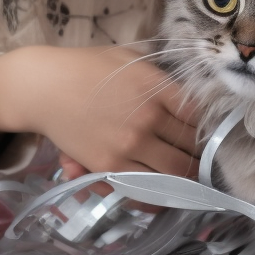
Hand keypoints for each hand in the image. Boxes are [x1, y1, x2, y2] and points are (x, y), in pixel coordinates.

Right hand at [0, 44, 200, 177]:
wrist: (45, 87)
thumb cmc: (87, 66)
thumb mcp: (129, 59)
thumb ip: (158, 75)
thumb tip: (186, 92)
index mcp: (155, 87)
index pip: (198, 115)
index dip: (208, 127)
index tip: (209, 133)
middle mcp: (147, 117)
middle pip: (191, 147)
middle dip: (201, 157)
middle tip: (205, 161)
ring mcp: (129, 145)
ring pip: (175, 173)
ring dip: (187, 179)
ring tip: (191, 179)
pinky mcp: (109, 166)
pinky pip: (145, 190)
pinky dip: (160, 196)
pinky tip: (166, 193)